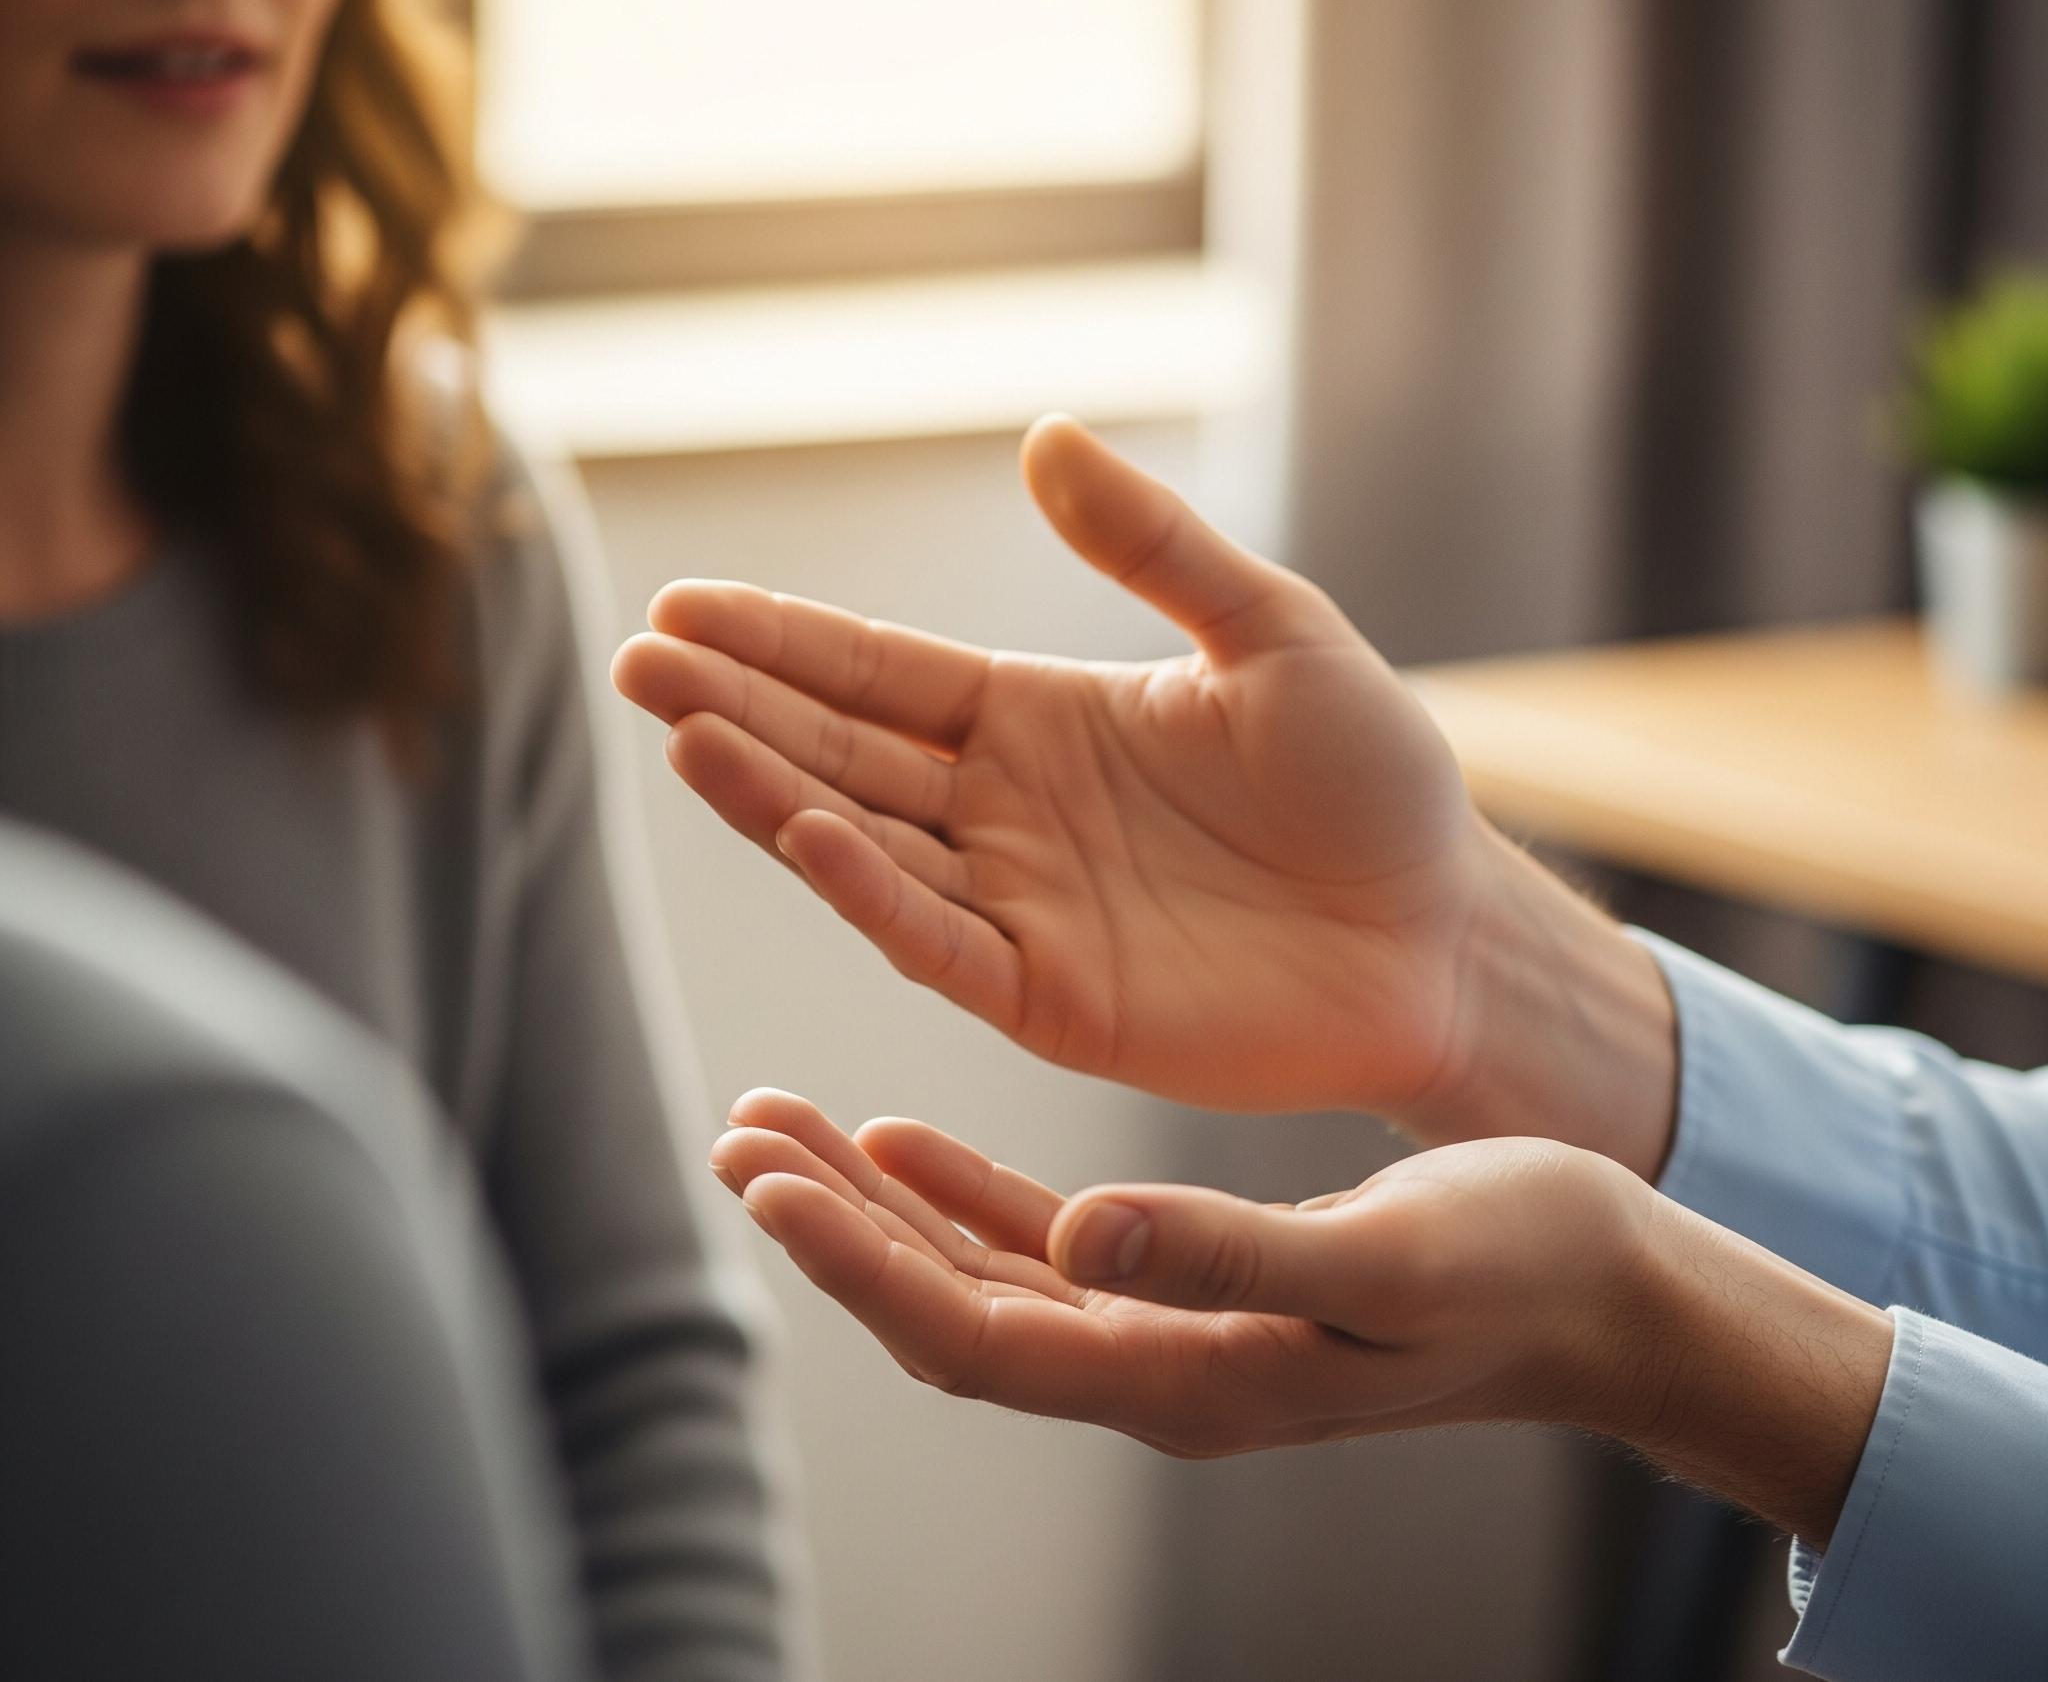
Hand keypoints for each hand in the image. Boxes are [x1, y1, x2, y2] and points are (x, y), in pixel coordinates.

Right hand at [614, 417, 1675, 1166]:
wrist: (1444, 931)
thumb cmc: (1373, 780)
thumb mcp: (1269, 633)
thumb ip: (1153, 546)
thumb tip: (1042, 434)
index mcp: (1040, 718)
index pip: (880, 673)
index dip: (783, 639)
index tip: (679, 604)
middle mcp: (1005, 811)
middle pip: (844, 750)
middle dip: (740, 704)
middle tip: (636, 659)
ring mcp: (1019, 906)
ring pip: (866, 842)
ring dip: (773, 791)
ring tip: (680, 728)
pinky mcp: (1050, 996)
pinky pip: (937, 938)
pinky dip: (867, 889)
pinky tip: (805, 829)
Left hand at [712, 1090, 1892, 1546]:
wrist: (1606, 1296)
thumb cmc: (1518, 1271)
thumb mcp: (1381, 1255)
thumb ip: (1226, 1254)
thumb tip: (1072, 1239)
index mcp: (1186, 1377)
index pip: (973, 1333)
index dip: (858, 1262)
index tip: (768, 1177)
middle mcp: (1155, 1369)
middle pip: (945, 1311)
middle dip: (835, 1230)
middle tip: (741, 1136)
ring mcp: (1170, 1333)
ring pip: (978, 1279)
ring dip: (878, 1210)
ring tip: (787, 1128)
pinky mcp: (1196, 1284)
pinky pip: (1044, 1253)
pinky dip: (962, 1197)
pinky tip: (910, 1140)